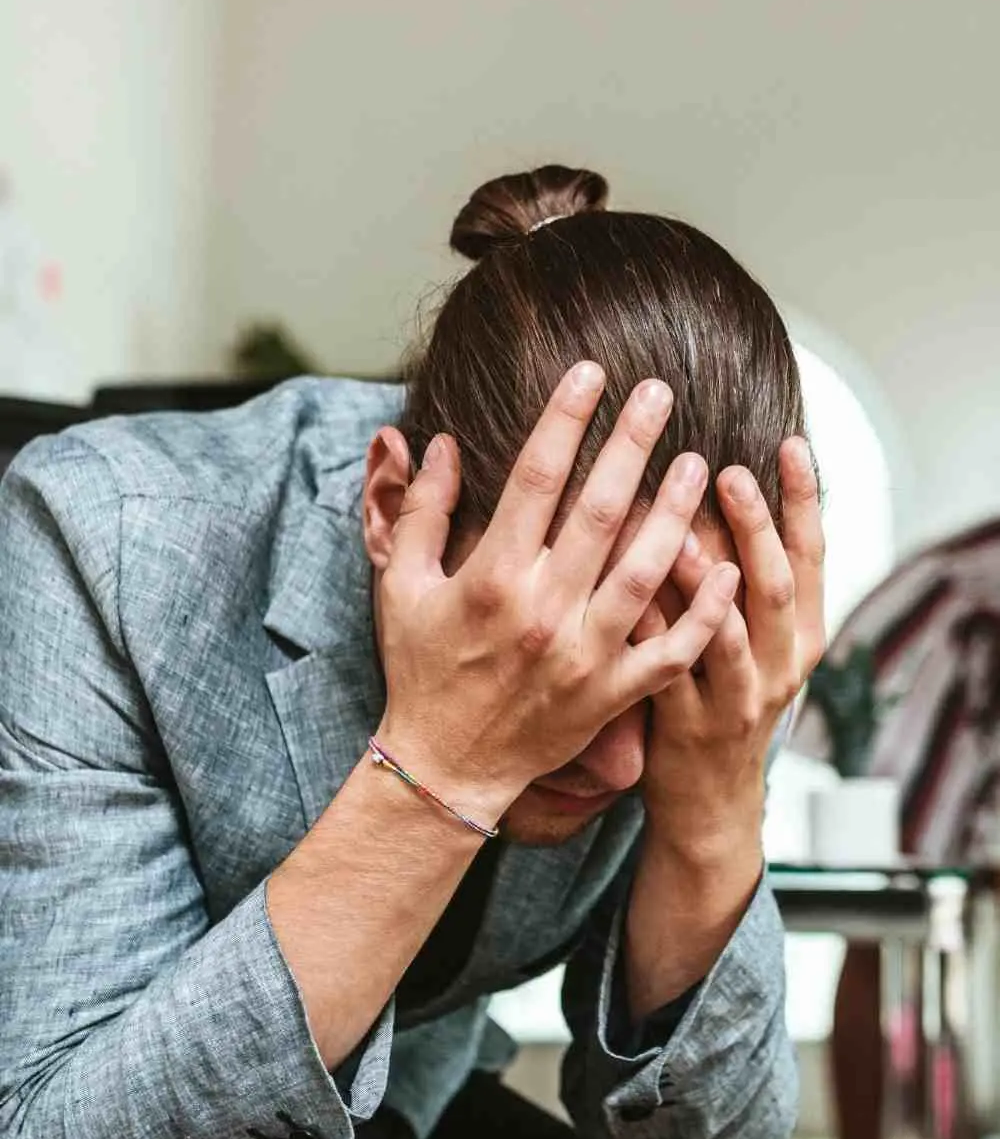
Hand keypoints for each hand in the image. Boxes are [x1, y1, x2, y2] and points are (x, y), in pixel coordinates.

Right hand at [374, 366, 740, 819]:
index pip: (535, 479)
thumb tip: (438, 442)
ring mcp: (584, 655)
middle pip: (599, 511)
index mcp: (490, 578)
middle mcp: (542, 612)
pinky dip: (703, 614)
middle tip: (660, 394)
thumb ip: (420, 513)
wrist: (446, 765)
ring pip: (644, 573)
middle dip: (632, 444)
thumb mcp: (398, 588)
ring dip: (675, 514)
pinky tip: (730, 570)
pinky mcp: (611, 694)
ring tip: (699, 464)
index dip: (565, 418)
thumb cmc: (421, 671)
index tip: (590, 373)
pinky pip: (670, 651)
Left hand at [630, 436, 825, 863]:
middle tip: (728, 472)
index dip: (804, 500)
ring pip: (728, 633)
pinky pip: (669, 671)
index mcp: (800, 634)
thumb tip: (713, 487)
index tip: (791, 443)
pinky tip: (626, 593)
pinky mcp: (690, 727)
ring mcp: (737, 699)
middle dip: (755, 527)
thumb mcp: (754, 640)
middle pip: (773, 585)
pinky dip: (652, 631)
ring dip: (706, 582)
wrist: (711, 802)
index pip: (812, 555)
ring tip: (684, 536)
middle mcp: (779, 664)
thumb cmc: (723, 699)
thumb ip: (742, 576)